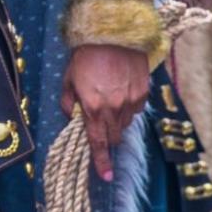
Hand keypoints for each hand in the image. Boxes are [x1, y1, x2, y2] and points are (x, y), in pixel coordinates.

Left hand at [60, 44, 149, 180]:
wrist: (112, 35)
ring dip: (117, 121)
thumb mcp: (68, 78)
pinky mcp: (143, 93)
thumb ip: (69, 101)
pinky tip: (121, 93)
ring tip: (109, 101)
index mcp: (92, 107)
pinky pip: (136, 110)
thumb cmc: (85, 56)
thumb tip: (72, 117)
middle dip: (106, 136)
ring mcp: (131, 101)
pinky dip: (128, 108)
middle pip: (113, 136)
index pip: (97, 142)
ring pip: (125, 124)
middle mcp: (113, 108)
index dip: (101, 161)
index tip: (106, 176)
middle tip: (100, 123)